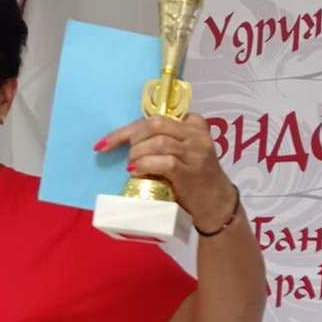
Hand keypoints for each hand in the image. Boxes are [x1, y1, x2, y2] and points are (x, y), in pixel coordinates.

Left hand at [95, 113, 238, 232]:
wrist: (216, 204)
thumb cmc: (193, 178)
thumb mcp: (182, 152)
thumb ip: (162, 141)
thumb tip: (126, 142)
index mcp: (193, 123)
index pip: (155, 118)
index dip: (128, 129)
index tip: (106, 142)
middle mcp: (197, 134)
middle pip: (155, 124)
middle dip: (132, 139)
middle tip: (126, 156)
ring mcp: (196, 152)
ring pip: (159, 141)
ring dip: (138, 154)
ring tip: (132, 166)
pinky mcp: (192, 171)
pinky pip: (165, 162)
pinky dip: (146, 165)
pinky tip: (135, 171)